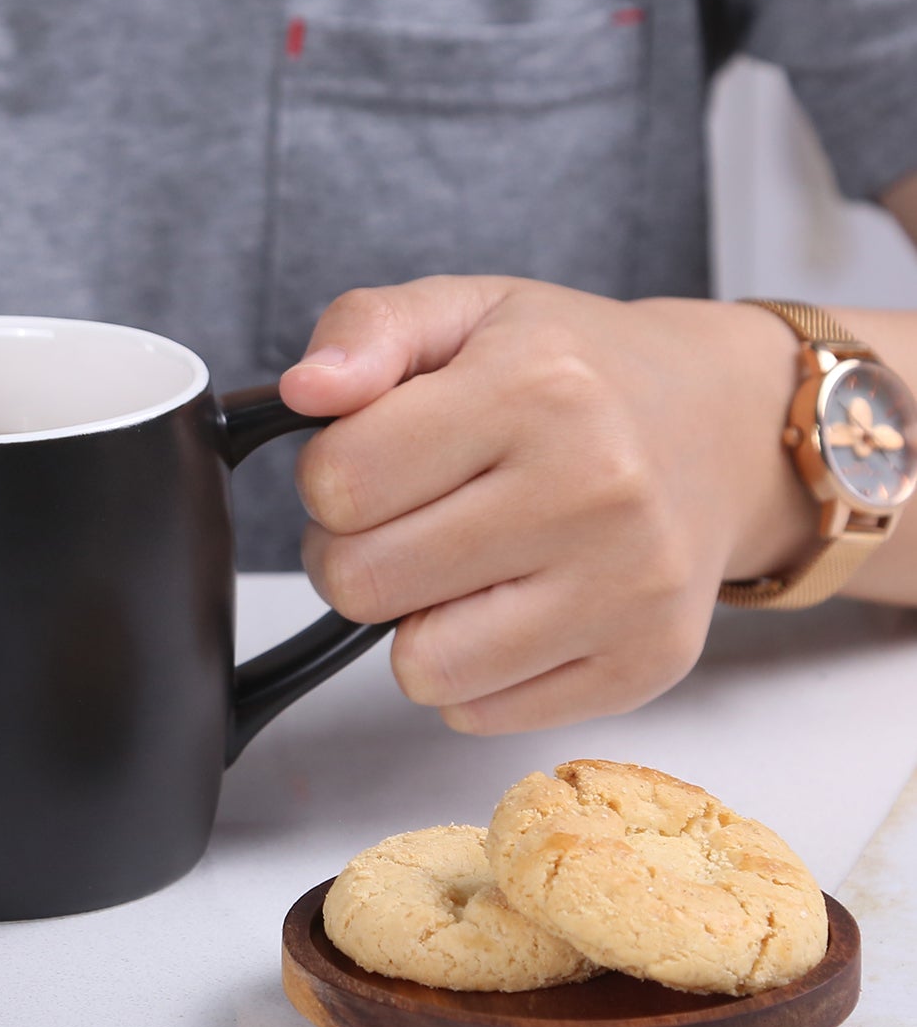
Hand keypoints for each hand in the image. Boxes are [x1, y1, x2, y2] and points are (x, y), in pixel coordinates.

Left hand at [280, 277, 814, 732]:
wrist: (722, 429)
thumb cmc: (575, 374)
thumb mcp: (468, 312)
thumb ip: (367, 331)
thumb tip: (304, 390)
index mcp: (539, 388)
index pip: (338, 483)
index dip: (327, 478)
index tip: (370, 462)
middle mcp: (596, 490)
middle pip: (362, 582)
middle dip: (352, 554)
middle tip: (402, 522)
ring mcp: (628, 589)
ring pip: (419, 668)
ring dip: (410, 625)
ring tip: (454, 568)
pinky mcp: (644, 664)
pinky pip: (481, 714)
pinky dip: (473, 672)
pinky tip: (512, 608)